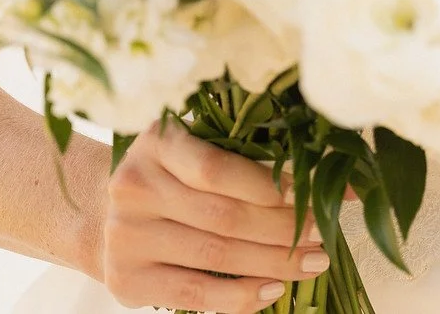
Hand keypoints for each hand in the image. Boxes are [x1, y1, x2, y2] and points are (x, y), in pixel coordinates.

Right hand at [101, 120, 327, 312]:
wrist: (106, 212)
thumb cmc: (172, 175)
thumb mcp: (198, 150)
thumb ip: (248, 158)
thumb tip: (332, 174)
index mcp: (156, 143)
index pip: (218, 169)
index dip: (270, 186)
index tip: (312, 195)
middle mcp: (134, 187)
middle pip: (223, 215)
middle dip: (283, 228)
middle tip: (323, 234)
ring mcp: (126, 236)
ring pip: (216, 255)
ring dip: (273, 263)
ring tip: (313, 263)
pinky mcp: (127, 279)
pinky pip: (196, 293)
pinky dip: (241, 295)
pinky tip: (273, 288)